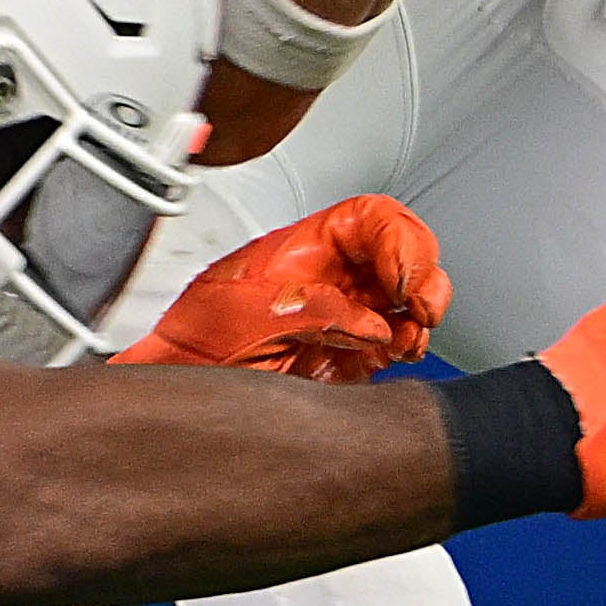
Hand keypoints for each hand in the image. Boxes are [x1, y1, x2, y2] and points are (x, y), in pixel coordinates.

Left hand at [118, 196, 442, 380]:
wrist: (182, 385)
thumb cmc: (194, 339)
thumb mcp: (250, 312)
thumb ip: (318, 310)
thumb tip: (372, 323)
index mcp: (305, 248)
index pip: (371, 219)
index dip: (399, 239)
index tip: (402, 275)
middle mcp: (330, 277)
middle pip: (402, 253)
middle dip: (424, 275)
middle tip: (421, 305)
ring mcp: (343, 314)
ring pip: (407, 298)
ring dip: (420, 315)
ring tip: (409, 334)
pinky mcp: (349, 355)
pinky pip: (396, 342)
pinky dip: (408, 347)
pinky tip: (397, 352)